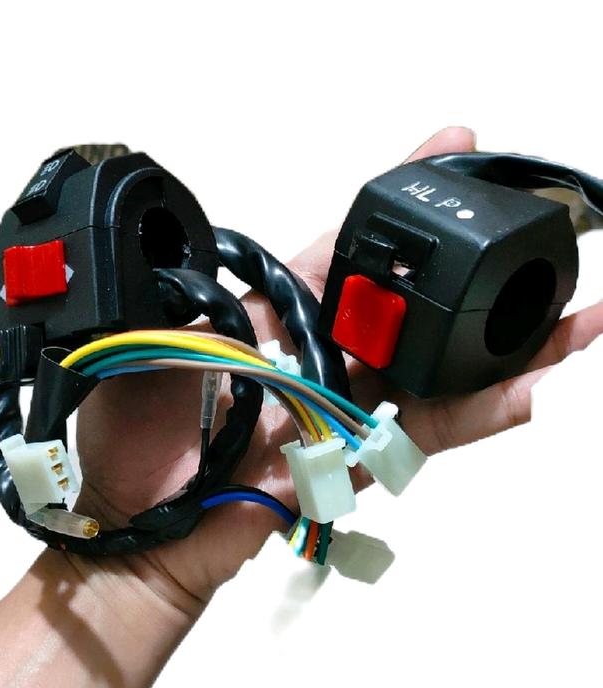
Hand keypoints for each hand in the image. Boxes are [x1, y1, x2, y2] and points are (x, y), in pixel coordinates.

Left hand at [73, 126, 602, 616]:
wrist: (138, 526)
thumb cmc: (134, 441)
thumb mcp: (154, 344)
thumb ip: (201, 302)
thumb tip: (229, 257)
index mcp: (270, 321)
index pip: (342, 252)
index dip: (390, 211)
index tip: (440, 156)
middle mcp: (317, 358)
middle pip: (405, 308)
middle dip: (465, 268)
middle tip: (528, 226)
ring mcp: (343, 409)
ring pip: (432, 370)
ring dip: (500, 344)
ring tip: (570, 314)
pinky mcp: (354, 463)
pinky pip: (420, 436)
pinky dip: (475, 414)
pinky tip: (529, 387)